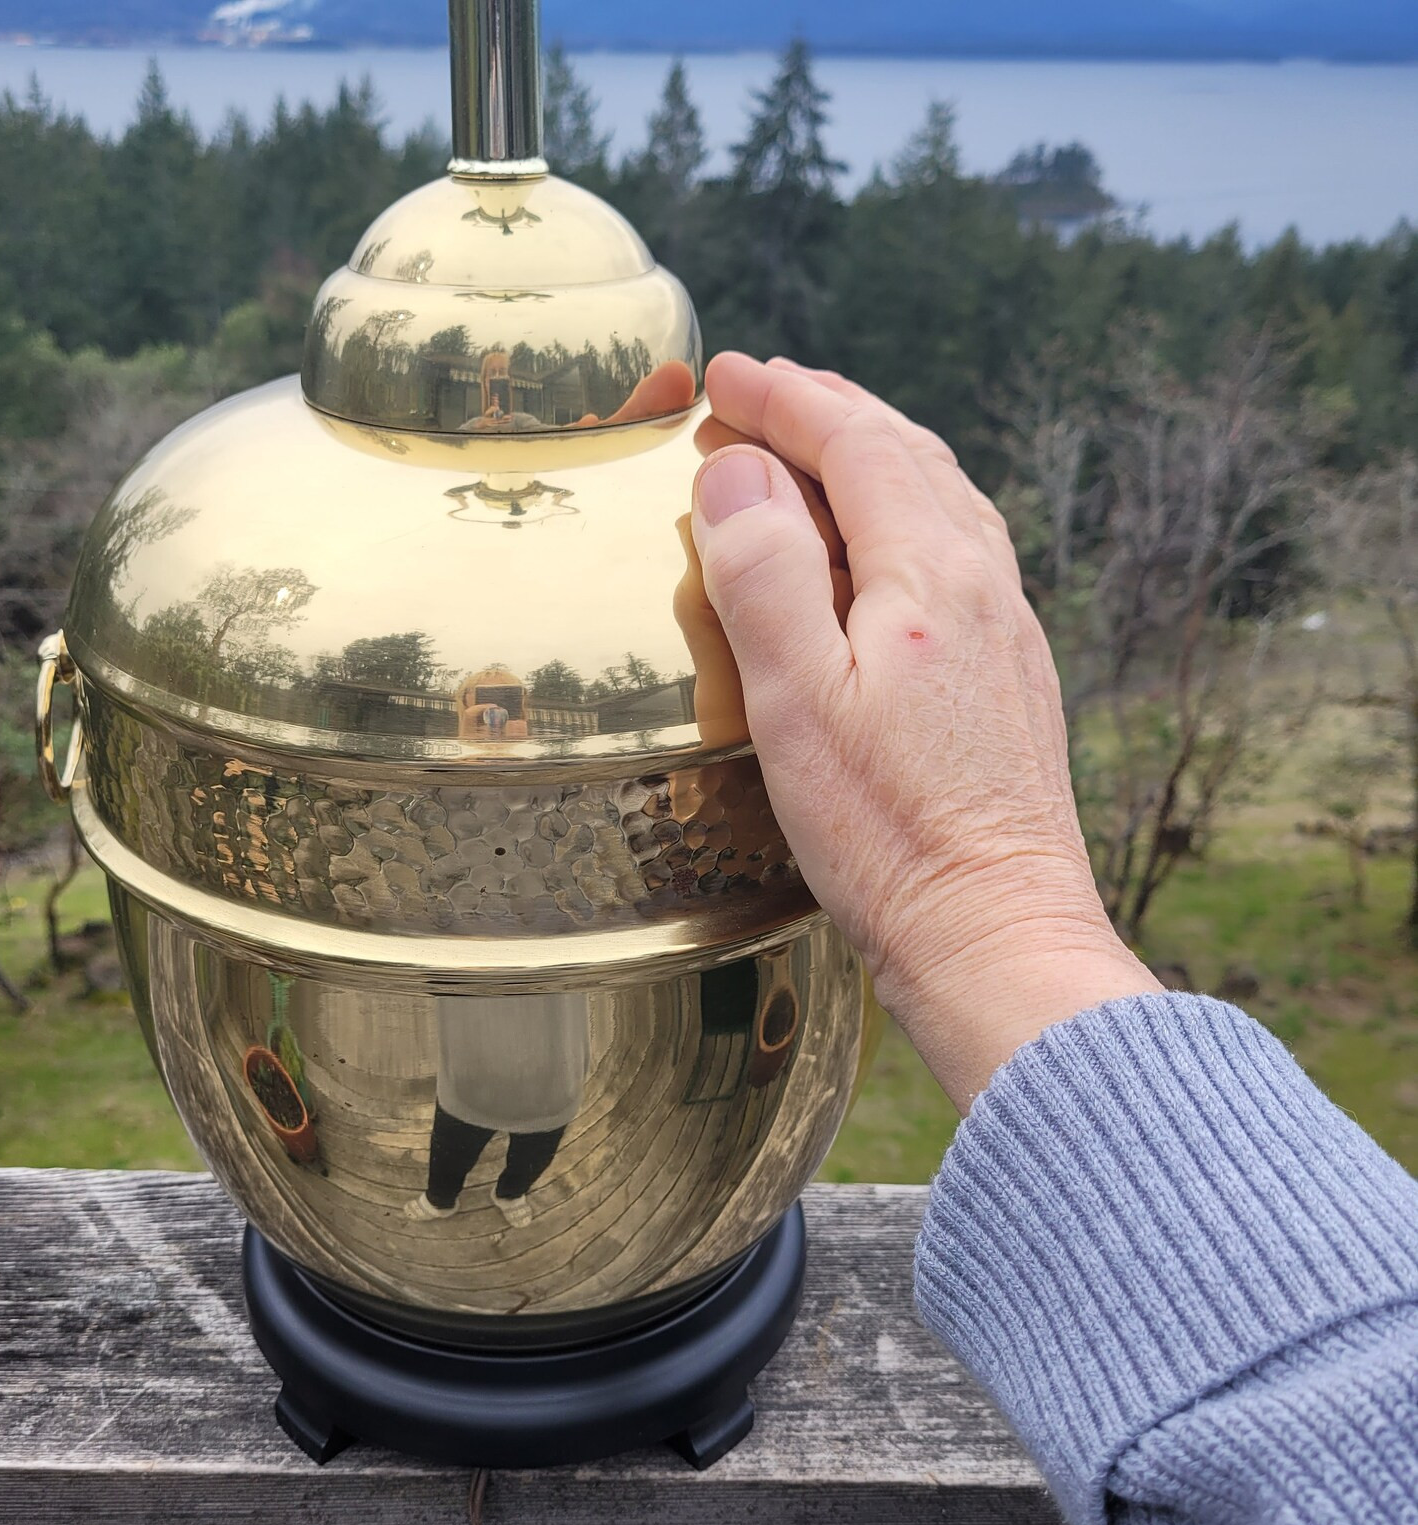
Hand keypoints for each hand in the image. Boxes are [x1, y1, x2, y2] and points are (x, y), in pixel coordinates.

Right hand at [689, 353, 1157, 1110]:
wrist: (995, 933)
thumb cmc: (889, 834)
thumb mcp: (798, 702)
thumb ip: (767, 575)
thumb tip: (740, 474)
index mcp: (930, 577)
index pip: (856, 444)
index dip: (787, 400)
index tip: (726, 378)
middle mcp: (983, 586)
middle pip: (909, 456)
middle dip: (830, 411)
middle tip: (762, 395)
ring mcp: (1008, 632)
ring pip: (942, 500)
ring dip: (874, 455)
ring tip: (816, 448)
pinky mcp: (1011, 678)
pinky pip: (958, 552)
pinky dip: (905, 513)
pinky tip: (884, 549)